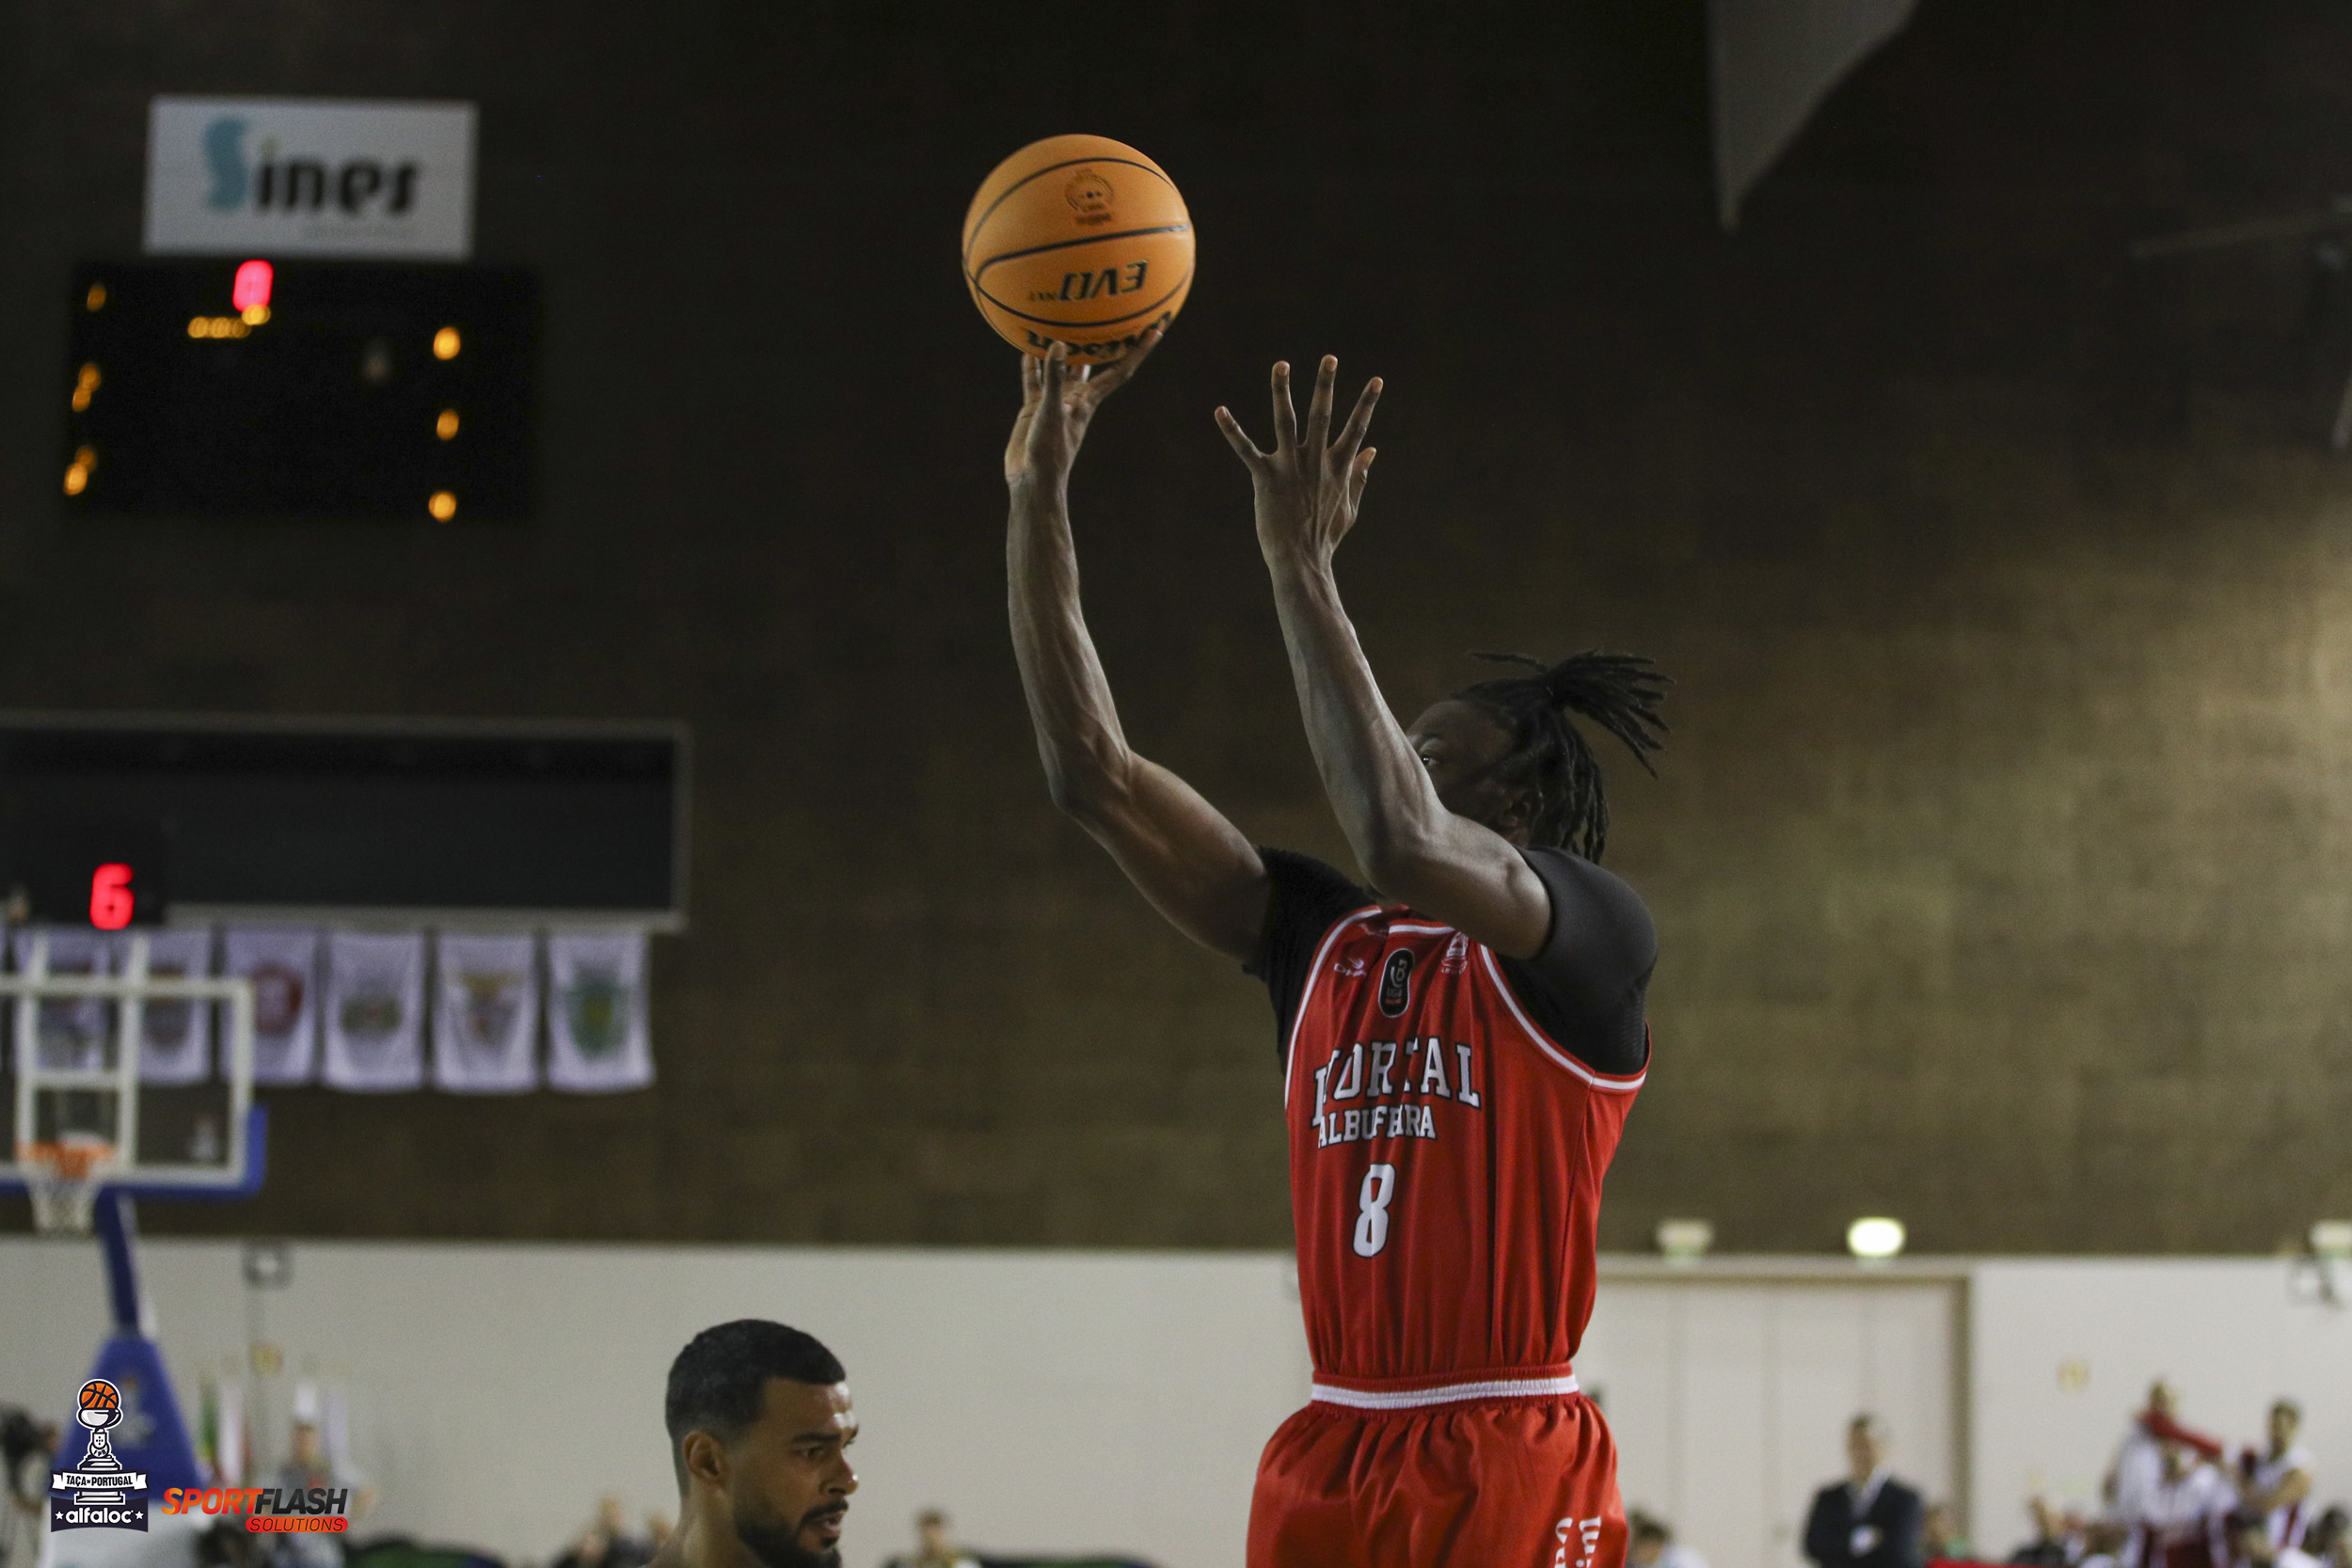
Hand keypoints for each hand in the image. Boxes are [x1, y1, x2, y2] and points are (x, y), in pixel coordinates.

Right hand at [1003, 332, 1160, 490]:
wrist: (1033, 479)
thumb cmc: (1049, 451)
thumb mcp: (1052, 412)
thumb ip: (1054, 379)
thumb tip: (1058, 345)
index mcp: (1088, 399)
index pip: (1119, 370)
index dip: (1137, 351)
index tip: (1155, 331)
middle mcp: (1076, 398)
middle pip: (1092, 363)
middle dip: (1100, 342)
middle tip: (1106, 315)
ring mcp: (1056, 402)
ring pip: (1061, 368)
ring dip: (1061, 349)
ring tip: (1060, 323)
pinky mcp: (1036, 408)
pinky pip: (1036, 381)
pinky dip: (1032, 366)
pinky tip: (1027, 350)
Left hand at [1215, 355, 1380, 566]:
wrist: (1301, 560)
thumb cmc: (1324, 537)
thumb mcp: (1349, 507)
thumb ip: (1360, 476)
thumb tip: (1372, 450)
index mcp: (1337, 467)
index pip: (1357, 429)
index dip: (1367, 404)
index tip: (1377, 380)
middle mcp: (1315, 462)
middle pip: (1322, 416)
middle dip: (1326, 385)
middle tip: (1330, 358)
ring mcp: (1290, 468)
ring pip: (1286, 421)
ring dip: (1282, 391)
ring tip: (1281, 364)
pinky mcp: (1265, 478)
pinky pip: (1246, 450)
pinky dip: (1232, 430)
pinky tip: (1220, 410)